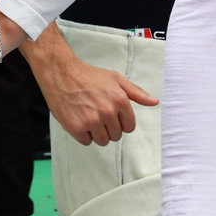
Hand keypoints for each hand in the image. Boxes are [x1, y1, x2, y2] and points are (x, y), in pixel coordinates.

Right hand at [22, 24, 158, 143]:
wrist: (61, 73)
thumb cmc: (88, 75)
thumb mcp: (116, 79)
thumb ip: (136, 92)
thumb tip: (154, 102)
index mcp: (119, 101)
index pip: (129, 127)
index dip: (121, 122)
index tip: (112, 115)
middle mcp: (107, 112)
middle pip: (116, 136)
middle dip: (108, 127)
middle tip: (97, 113)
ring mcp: (91, 121)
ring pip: (102, 141)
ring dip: (96, 133)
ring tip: (88, 116)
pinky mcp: (76, 127)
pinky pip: (86, 142)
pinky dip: (83, 134)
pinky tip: (79, 119)